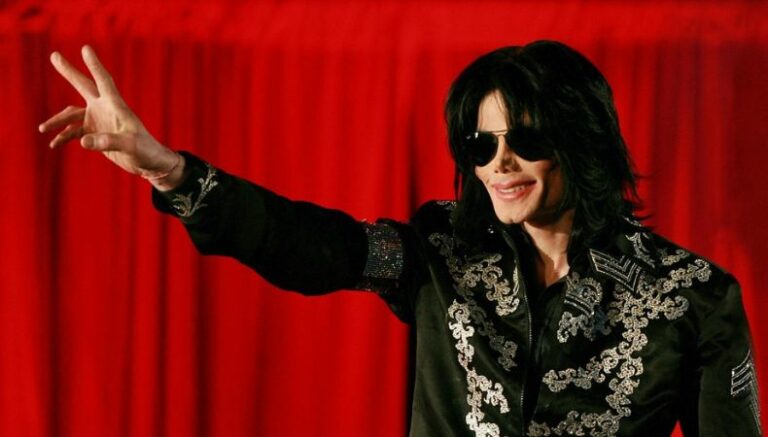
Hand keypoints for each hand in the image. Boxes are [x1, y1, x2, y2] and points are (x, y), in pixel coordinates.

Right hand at [39, 45, 183, 188]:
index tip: (85, 48)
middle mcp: (106, 109)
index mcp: (116, 106)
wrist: (149, 162)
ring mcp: (99, 119)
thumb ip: (108, 142)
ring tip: (42, 129)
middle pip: (84, 87)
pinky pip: (74, 132)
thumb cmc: (145, 150)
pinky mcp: (96, 132)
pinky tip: (54, 144)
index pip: (104, 81)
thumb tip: (83, 141)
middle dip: (69, 72)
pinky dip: (63, 137)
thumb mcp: (129, 146)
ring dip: (58, 121)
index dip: (94, 65)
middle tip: (54, 55)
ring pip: (72, 114)